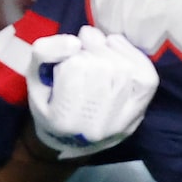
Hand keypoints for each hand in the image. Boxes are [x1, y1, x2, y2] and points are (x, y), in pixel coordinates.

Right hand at [19, 25, 158, 158]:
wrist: (68, 139)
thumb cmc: (48, 102)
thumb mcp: (34, 76)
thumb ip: (44, 52)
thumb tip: (74, 42)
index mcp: (63, 118)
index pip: (76, 68)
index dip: (72, 50)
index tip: (68, 49)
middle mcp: (95, 125)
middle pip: (102, 68)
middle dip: (92, 49)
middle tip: (84, 45)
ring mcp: (120, 122)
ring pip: (124, 70)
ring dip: (110, 51)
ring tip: (98, 50)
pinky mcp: (138, 114)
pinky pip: (146, 78)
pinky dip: (134, 56)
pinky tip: (117, 49)